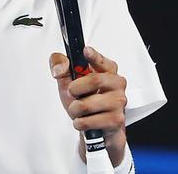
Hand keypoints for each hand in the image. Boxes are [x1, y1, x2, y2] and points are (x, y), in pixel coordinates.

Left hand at [49, 46, 127, 165]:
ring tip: (79, 109)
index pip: (101, 60)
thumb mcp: (68, 81)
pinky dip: (79, 122)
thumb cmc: (84, 99)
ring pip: (86, 105)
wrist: (96, 127)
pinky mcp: (116, 120)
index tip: (86, 51)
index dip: (93, 55)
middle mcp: (116, 83)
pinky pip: (88, 121)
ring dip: (74, 109)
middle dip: (75, 88)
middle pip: (94, 80)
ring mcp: (118, 102)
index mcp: (106, 69)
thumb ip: (60, 66)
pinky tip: (85, 120)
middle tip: (72, 92)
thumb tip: (59, 67)